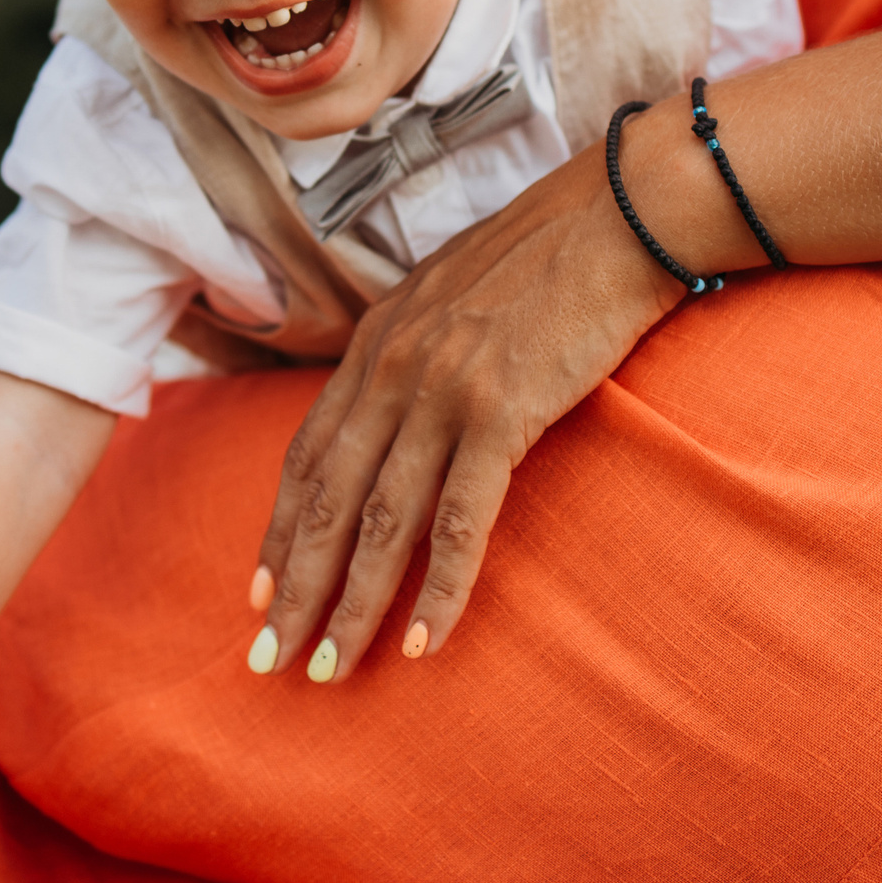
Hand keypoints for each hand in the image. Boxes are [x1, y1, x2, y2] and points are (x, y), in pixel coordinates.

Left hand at [248, 135, 688, 683]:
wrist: (621, 213)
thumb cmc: (548, 254)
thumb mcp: (451, 293)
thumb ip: (412, 349)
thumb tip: (395, 404)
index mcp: (376, 339)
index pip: (306, 452)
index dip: (280, 528)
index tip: (260, 592)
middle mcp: (394, 367)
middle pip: (327, 498)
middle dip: (295, 587)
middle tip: (269, 659)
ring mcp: (443, 390)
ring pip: (381, 521)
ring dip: (353, 604)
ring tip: (332, 670)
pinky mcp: (502, 412)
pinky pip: (461, 521)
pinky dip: (439, 588)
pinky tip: (423, 640)